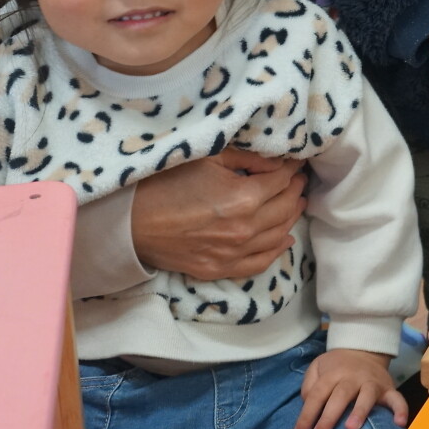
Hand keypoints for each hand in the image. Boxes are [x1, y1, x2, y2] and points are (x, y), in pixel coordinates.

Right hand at [131, 148, 306, 279]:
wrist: (129, 222)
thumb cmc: (165, 183)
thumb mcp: (208, 158)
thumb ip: (247, 159)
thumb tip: (275, 163)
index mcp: (245, 199)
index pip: (282, 181)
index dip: (291, 169)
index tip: (294, 162)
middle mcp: (245, 230)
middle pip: (284, 208)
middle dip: (295, 191)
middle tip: (299, 180)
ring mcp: (233, 254)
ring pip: (277, 236)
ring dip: (290, 217)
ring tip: (296, 202)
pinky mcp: (218, 269)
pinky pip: (258, 264)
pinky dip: (275, 251)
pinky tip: (284, 239)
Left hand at [294, 347, 408, 428]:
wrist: (364, 349)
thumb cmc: (337, 366)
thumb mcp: (318, 367)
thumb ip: (309, 385)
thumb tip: (308, 404)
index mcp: (333, 374)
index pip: (317, 395)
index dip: (306, 415)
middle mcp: (352, 378)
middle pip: (340, 396)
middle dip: (328, 418)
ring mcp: (372, 383)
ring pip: (366, 396)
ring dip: (359, 411)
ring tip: (351, 428)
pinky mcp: (388, 389)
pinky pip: (397, 399)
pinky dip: (400, 410)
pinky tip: (399, 423)